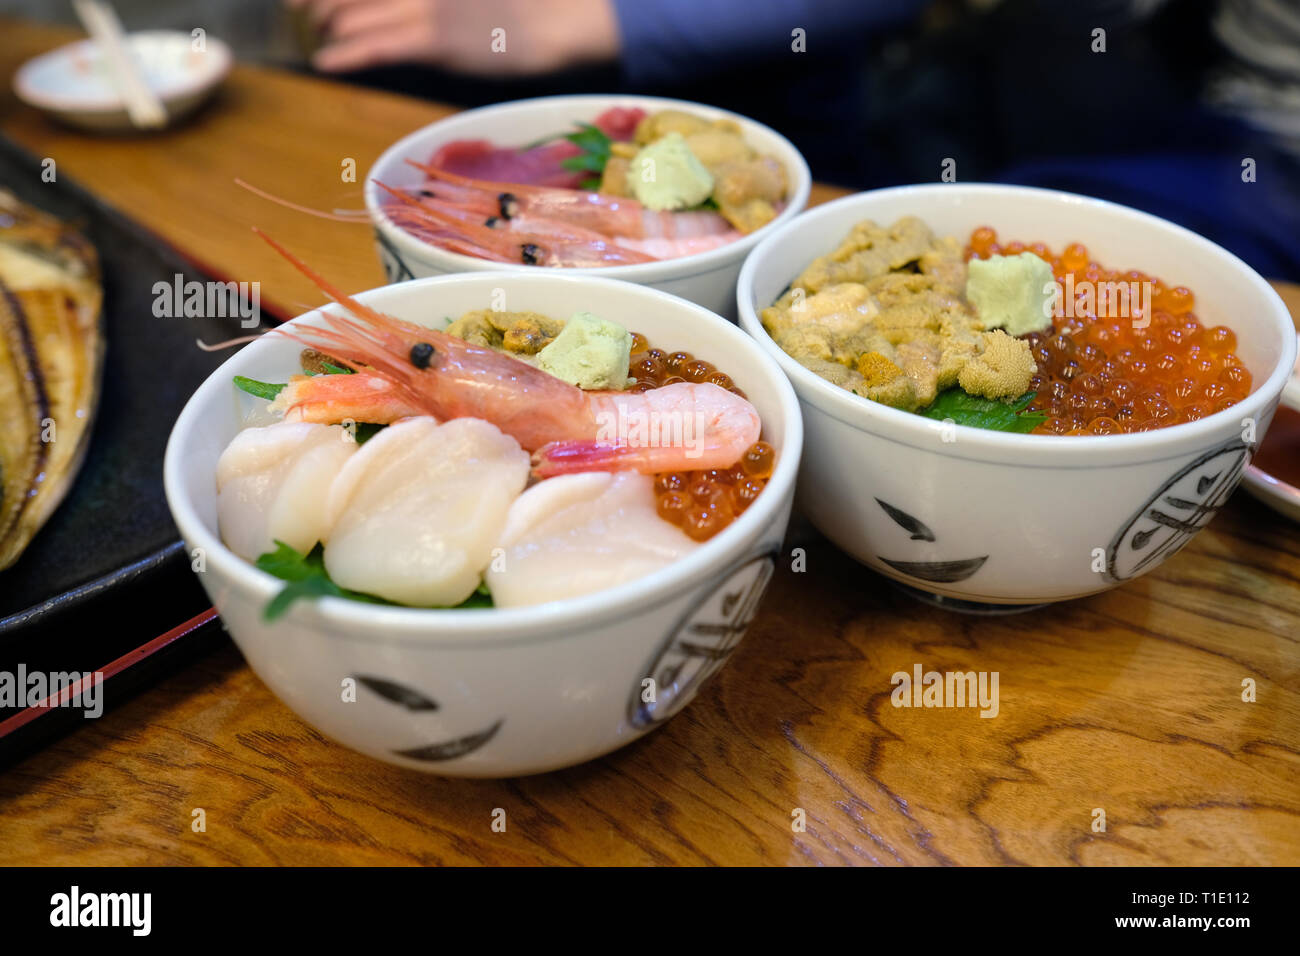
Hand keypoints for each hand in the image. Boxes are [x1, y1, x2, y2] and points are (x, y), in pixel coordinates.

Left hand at [286, 0, 620, 75]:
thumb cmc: (530, 4)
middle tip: (297, 11)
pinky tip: (326, 62)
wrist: (560, 16)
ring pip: (356, 15)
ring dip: (327, 26)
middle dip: (319, 0)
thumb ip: (441, 1)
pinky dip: (348, 55)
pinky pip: (378, 47)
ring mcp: (425, 9)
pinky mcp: (434, 41)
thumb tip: (420, 9)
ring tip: (312, 36)